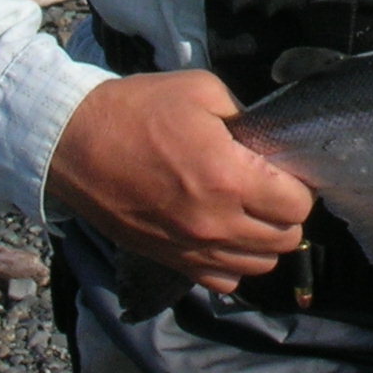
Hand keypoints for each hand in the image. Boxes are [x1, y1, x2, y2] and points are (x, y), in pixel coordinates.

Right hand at [46, 69, 313, 292]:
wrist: (73, 144)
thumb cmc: (137, 110)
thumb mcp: (201, 91)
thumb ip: (244, 116)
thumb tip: (266, 141)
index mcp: (229, 177)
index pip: (298, 204)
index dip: (299, 184)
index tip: (284, 169)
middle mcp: (216, 223)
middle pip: (285, 239)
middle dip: (287, 212)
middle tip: (270, 187)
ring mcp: (191, 248)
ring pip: (259, 265)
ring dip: (263, 240)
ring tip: (250, 211)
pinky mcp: (170, 261)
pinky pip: (223, 281)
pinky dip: (233, 263)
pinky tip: (224, 234)